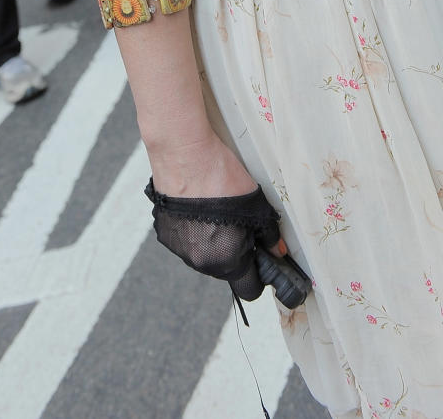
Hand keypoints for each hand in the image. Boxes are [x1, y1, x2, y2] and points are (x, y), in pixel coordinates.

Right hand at [146, 130, 290, 299]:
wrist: (184, 153)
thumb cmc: (221, 176)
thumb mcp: (257, 205)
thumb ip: (269, 235)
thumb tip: (277, 250)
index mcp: (226, 260)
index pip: (249, 289)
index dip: (260, 276)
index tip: (262, 259)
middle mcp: (201, 262)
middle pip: (226, 270)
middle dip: (237, 254)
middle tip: (241, 225)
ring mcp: (180, 249)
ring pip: (206, 255)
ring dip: (215, 242)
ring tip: (217, 211)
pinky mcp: (165, 234)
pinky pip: (187, 241)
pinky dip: (194, 231)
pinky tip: (198, 208)